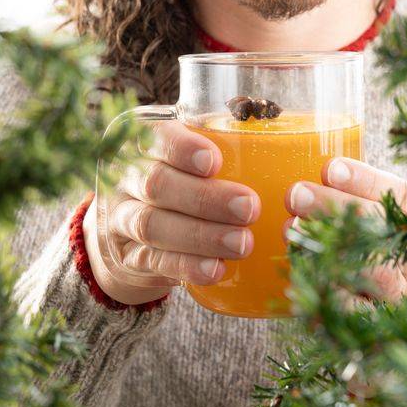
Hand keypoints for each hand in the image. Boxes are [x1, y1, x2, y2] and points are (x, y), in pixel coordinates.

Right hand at [84, 119, 259, 305]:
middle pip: (157, 184)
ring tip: (241, 244)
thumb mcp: (186, 154)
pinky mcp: (127, 256)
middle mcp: (124, 176)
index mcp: (140, 141)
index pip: (154, 137)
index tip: (213, 161)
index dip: (181, 148)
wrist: (125, 227)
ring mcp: (119, 218)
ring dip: (201, 236)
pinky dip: (186, 266)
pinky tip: (215, 269)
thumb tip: (287, 145)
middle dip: (205, 198)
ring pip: (153, 225)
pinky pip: (153, 262)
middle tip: (249, 208)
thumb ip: (223, 146)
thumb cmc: (175, 178)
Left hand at [283, 156, 406, 303]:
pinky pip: (352, 309)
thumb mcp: (387, 227)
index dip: (365, 180)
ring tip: (293, 228)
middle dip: (335, 208)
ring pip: (374, 272)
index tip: (330, 168)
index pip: (402, 196)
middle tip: (296, 194)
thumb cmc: (386, 261)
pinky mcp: (377, 326)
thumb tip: (323, 172)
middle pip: (382, 230)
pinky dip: (325, 286)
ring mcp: (402, 299)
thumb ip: (362, 200)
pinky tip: (299, 268)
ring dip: (327, 246)